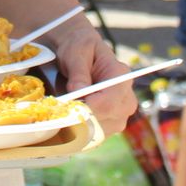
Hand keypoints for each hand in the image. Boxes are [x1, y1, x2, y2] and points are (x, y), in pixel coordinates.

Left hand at [50, 22, 136, 138]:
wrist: (79, 53)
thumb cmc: (78, 49)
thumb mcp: (76, 53)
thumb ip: (78, 73)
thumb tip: (78, 91)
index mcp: (121, 78)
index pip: (109, 103)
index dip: (87, 109)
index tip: (66, 106)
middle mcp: (126, 99)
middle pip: (105, 121)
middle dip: (79, 118)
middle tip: (58, 110)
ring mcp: (120, 115)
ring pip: (100, 132)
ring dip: (78, 126)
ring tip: (61, 112)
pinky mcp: (109, 125)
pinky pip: (95, 136)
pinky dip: (79, 131)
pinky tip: (67, 119)